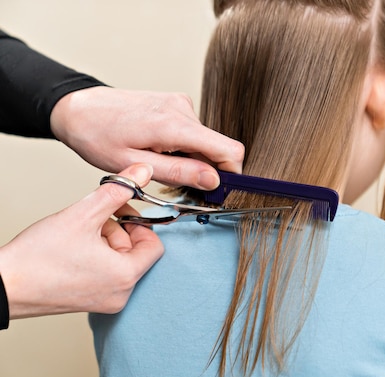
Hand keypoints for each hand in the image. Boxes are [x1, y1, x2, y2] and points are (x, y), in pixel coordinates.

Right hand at [0, 164, 163, 318]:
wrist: (3, 285)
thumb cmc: (37, 257)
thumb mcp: (83, 214)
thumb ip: (117, 191)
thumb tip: (143, 172)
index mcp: (126, 277)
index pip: (154, 245)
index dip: (139, 224)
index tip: (119, 212)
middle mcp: (121, 294)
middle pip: (136, 252)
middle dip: (117, 231)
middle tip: (92, 221)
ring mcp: (106, 301)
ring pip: (120, 262)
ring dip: (104, 242)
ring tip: (77, 236)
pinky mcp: (90, 303)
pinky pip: (106, 275)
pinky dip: (96, 258)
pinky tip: (73, 251)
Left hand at [50, 86, 243, 189]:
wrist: (78, 108)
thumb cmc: (98, 136)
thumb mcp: (135, 165)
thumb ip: (179, 173)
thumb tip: (214, 181)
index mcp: (175, 125)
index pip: (229, 150)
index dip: (231, 174)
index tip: (217, 191)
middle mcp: (183, 109)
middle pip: (218, 147)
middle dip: (206, 170)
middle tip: (177, 184)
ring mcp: (180, 103)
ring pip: (205, 142)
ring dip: (191, 159)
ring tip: (159, 163)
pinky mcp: (176, 103)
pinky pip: (194, 132)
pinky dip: (184, 147)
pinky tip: (159, 150)